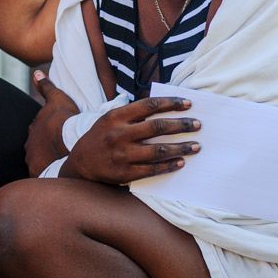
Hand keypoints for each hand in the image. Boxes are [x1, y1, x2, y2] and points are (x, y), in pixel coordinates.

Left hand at [25, 70, 80, 175]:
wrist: (69, 143)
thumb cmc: (65, 119)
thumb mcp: (57, 98)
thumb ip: (46, 87)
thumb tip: (35, 73)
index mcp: (34, 128)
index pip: (38, 130)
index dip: (48, 130)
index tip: (58, 132)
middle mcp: (29, 145)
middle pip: (36, 146)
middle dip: (45, 146)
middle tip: (60, 147)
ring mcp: (33, 160)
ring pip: (39, 160)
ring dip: (47, 160)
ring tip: (62, 161)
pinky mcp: (39, 173)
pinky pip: (44, 174)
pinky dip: (49, 172)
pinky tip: (59, 172)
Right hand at [62, 96, 200, 184]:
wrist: (80, 164)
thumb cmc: (102, 137)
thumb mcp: (111, 118)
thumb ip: (133, 113)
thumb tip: (165, 105)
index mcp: (116, 116)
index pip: (149, 105)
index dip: (171, 103)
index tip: (188, 104)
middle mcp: (119, 134)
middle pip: (156, 127)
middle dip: (181, 125)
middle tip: (198, 125)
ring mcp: (121, 155)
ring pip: (157, 150)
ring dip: (180, 148)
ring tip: (196, 146)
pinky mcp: (124, 173)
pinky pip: (151, 169)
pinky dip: (168, 166)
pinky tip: (181, 162)